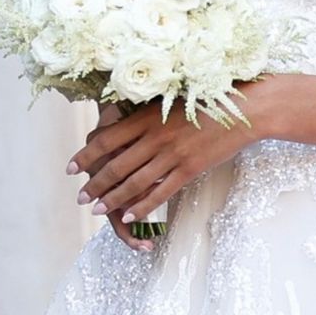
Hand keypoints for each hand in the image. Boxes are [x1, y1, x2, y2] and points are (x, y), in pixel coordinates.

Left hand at [66, 78, 276, 248]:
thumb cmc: (207, 99)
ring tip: (96, 210)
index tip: (71, 167)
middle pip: (115, 165)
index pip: (106, 139)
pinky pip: (160, 192)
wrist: (244, 109)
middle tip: (79, 197)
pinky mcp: (189, 169)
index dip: (85, 156)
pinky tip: (129, 215)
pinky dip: (142, 206)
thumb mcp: (171, 100)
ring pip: (134, 183)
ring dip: (112, 198)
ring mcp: (172, 155)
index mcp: (148, 116)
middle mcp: (155, 136)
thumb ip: (146, 113)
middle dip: (94, 184)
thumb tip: (119, 122)